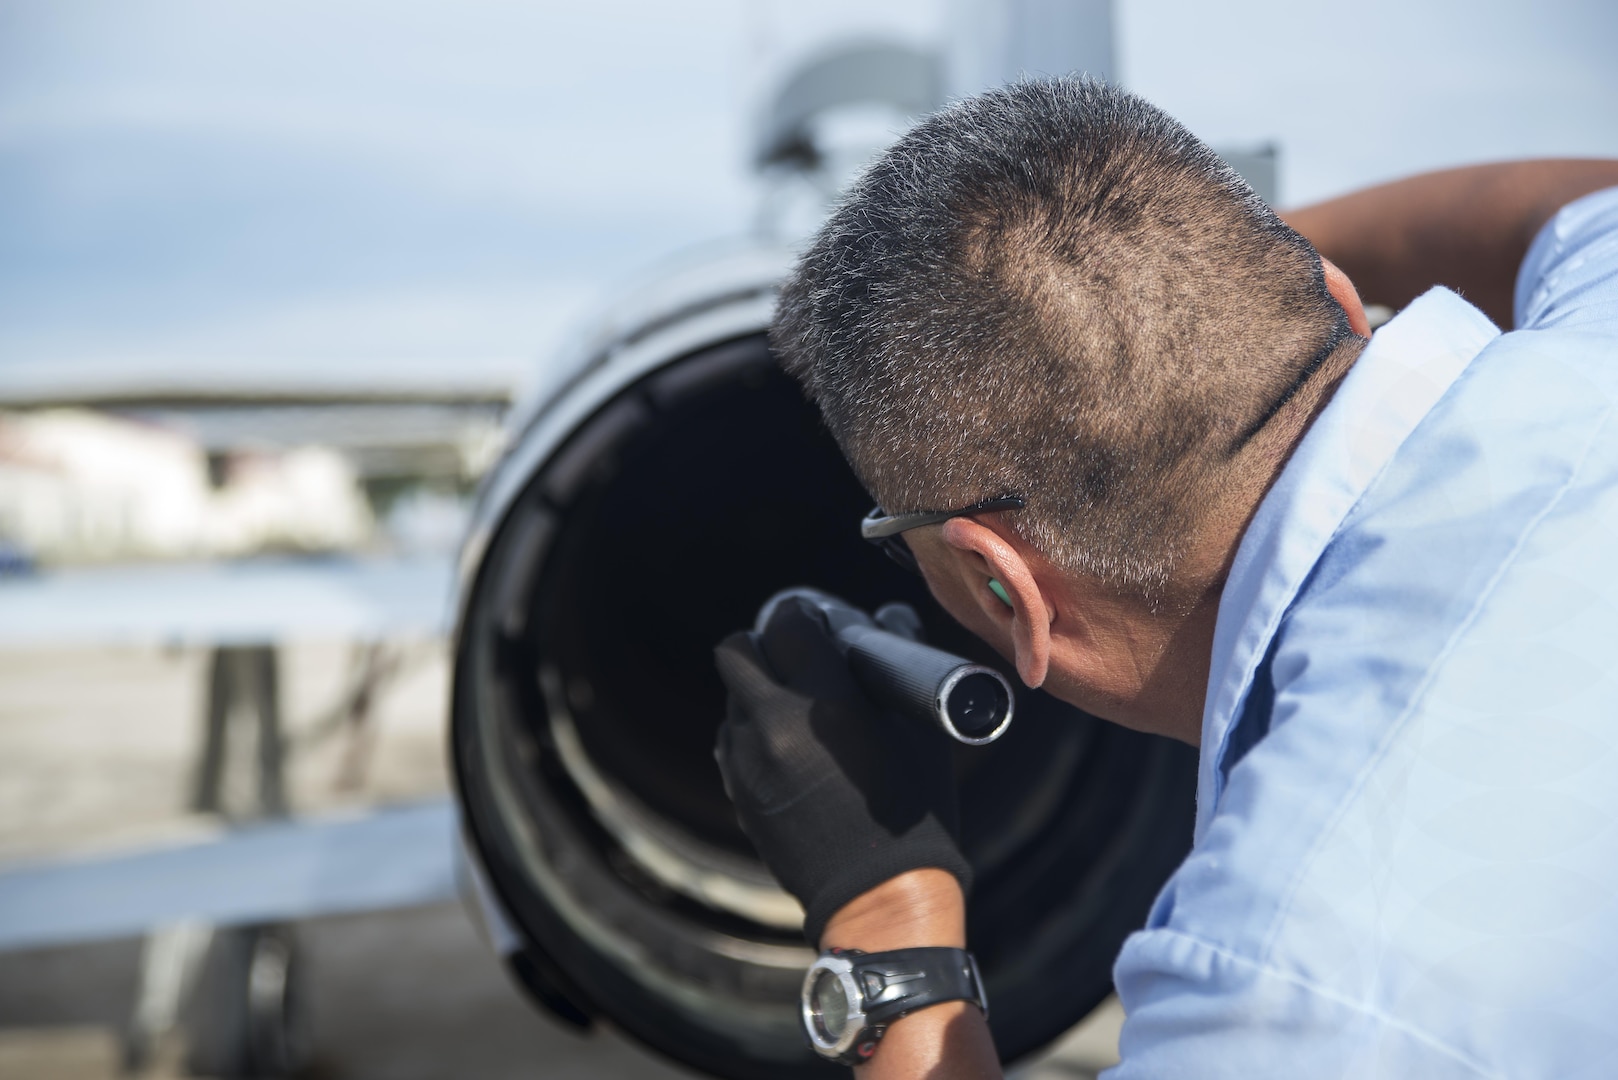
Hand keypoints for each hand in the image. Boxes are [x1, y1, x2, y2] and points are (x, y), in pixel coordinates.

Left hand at [713, 591, 970, 945]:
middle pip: (738, 649)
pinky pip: (730, 739)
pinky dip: (750, 733)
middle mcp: (775, 724)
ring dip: (757, 691)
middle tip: (796, 659)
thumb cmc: (916, 812)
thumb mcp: (920, 732)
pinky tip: (786, 751)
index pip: (787, 622)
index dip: (802, 615)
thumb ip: (901, 665)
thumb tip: (891, 616)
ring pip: (733, 696)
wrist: (880, 897)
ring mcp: (748, 761)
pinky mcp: (737, 792)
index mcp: (825, 703)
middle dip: (765, 645)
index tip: (816, 622)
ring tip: (796, 711)